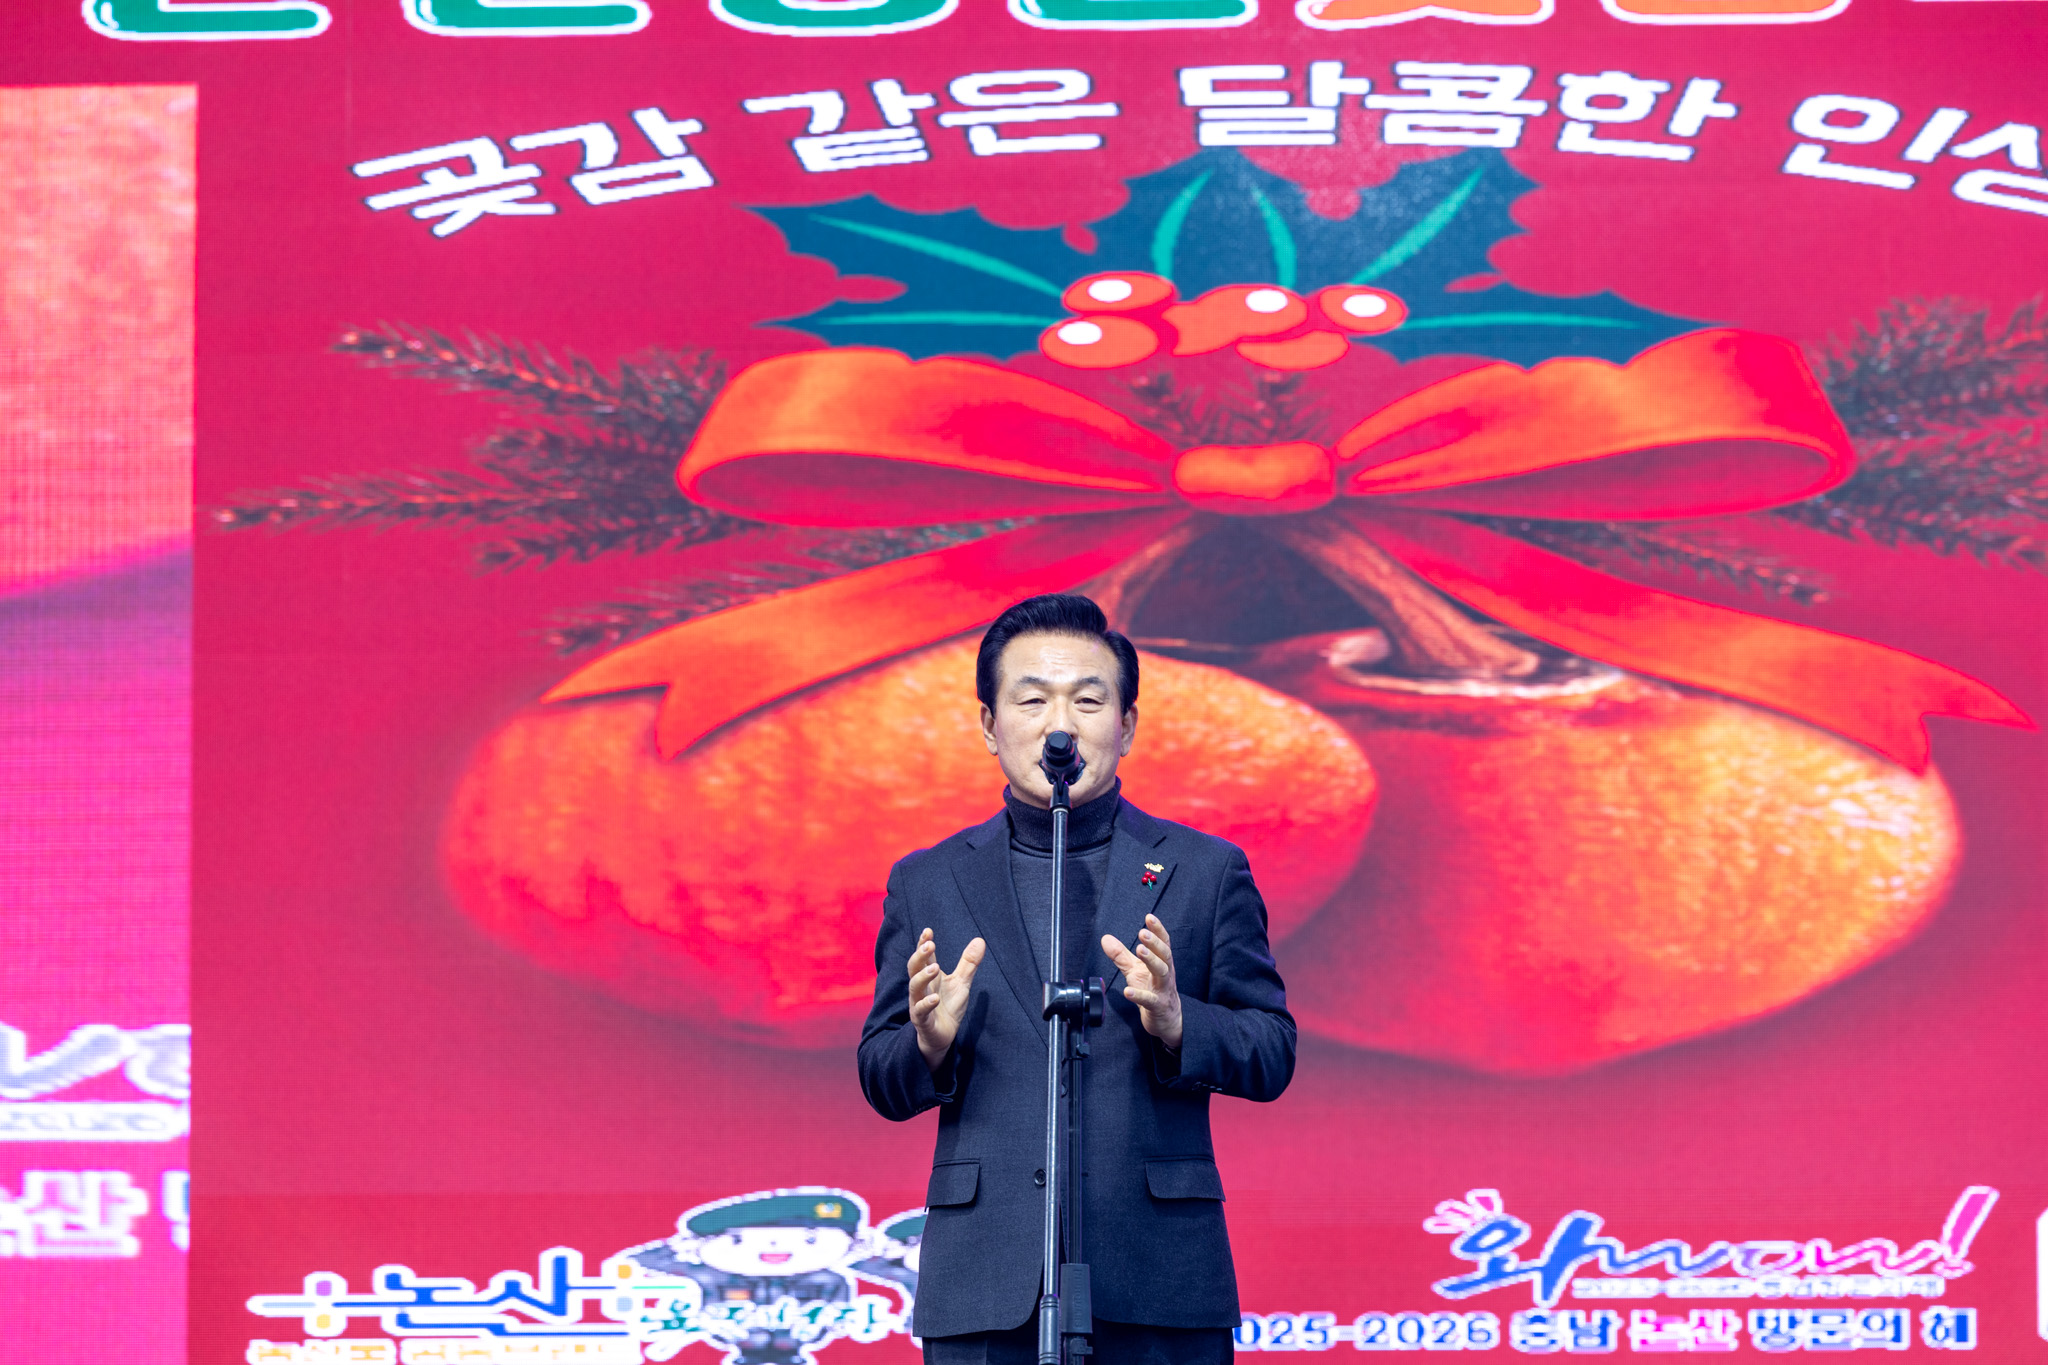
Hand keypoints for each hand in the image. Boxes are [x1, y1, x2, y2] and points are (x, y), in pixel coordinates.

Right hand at [908, 928, 984, 1071]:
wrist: (943, 1037)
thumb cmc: (948, 1007)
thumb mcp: (962, 983)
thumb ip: (968, 963)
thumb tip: (980, 940)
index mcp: (929, 977)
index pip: (923, 957)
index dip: (923, 943)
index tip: (928, 931)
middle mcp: (921, 988)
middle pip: (913, 968)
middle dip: (919, 956)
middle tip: (929, 944)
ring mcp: (919, 1004)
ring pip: (914, 988)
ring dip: (922, 977)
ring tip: (934, 968)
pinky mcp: (922, 1021)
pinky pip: (920, 1011)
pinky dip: (926, 1004)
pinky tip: (934, 998)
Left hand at [1102, 914, 1182, 1051]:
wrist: (1167, 1019)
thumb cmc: (1152, 990)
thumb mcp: (1135, 970)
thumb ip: (1121, 955)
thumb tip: (1105, 938)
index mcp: (1163, 962)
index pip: (1163, 943)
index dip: (1158, 929)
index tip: (1149, 917)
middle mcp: (1166, 973)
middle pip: (1165, 955)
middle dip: (1154, 943)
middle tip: (1142, 932)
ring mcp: (1163, 989)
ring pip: (1162, 972)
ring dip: (1151, 960)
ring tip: (1139, 950)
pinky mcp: (1158, 1006)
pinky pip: (1149, 1000)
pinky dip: (1139, 995)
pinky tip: (1128, 991)